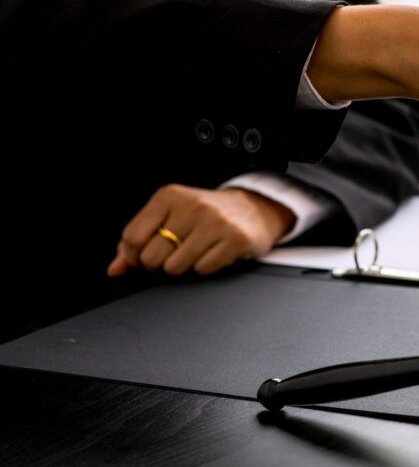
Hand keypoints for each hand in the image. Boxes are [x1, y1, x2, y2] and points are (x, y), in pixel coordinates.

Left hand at [107, 185, 295, 277]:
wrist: (255, 209)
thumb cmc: (208, 215)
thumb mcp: (171, 216)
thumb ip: (140, 240)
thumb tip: (115, 268)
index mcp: (169, 196)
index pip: (133, 237)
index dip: (133, 256)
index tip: (144, 256)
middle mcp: (192, 206)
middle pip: (152, 256)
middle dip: (159, 264)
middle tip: (173, 255)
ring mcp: (215, 222)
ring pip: (175, 267)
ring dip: (182, 267)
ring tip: (194, 253)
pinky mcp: (235, 239)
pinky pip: (203, 269)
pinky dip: (205, 267)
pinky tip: (213, 254)